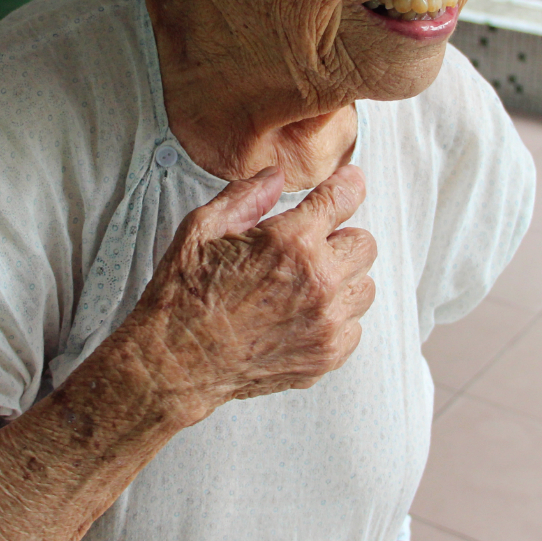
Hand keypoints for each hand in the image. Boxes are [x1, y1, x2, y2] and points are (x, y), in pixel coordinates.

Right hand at [123, 165, 377, 418]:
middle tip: (310, 247)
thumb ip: (247, 196)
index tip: (348, 183)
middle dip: (340, 239)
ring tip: (305, 286)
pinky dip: (335, 319)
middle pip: (365, 244)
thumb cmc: (184, 295)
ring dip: (342, 281)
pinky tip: (301, 316)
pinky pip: (354, 327)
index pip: (343, 198)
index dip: (347, 185)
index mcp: (291, 241)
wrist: (176, 364)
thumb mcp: (202, 228)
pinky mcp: (326, 356)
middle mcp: (318, 281)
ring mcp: (326, 323)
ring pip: (364, 287)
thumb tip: (277, 175)